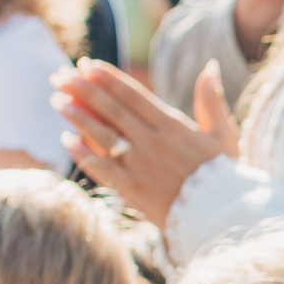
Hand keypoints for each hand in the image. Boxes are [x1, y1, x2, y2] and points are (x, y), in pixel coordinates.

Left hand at [53, 58, 229, 227]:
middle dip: (84, 90)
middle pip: (112, 111)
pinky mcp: (133, 190)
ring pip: (102, 136)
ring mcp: (140, 167)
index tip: (89, 65)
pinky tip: (66, 140)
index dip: (110, 79)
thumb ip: (211, 100)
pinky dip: (83, 153)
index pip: (134, 96)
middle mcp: (153, 144)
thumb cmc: (224, 175)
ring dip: (77, 117)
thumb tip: (211, 65)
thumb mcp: (223, 135)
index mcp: (174, 127)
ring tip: (58, 101)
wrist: (223, 218)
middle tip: (61, 76)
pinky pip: (102, 168)